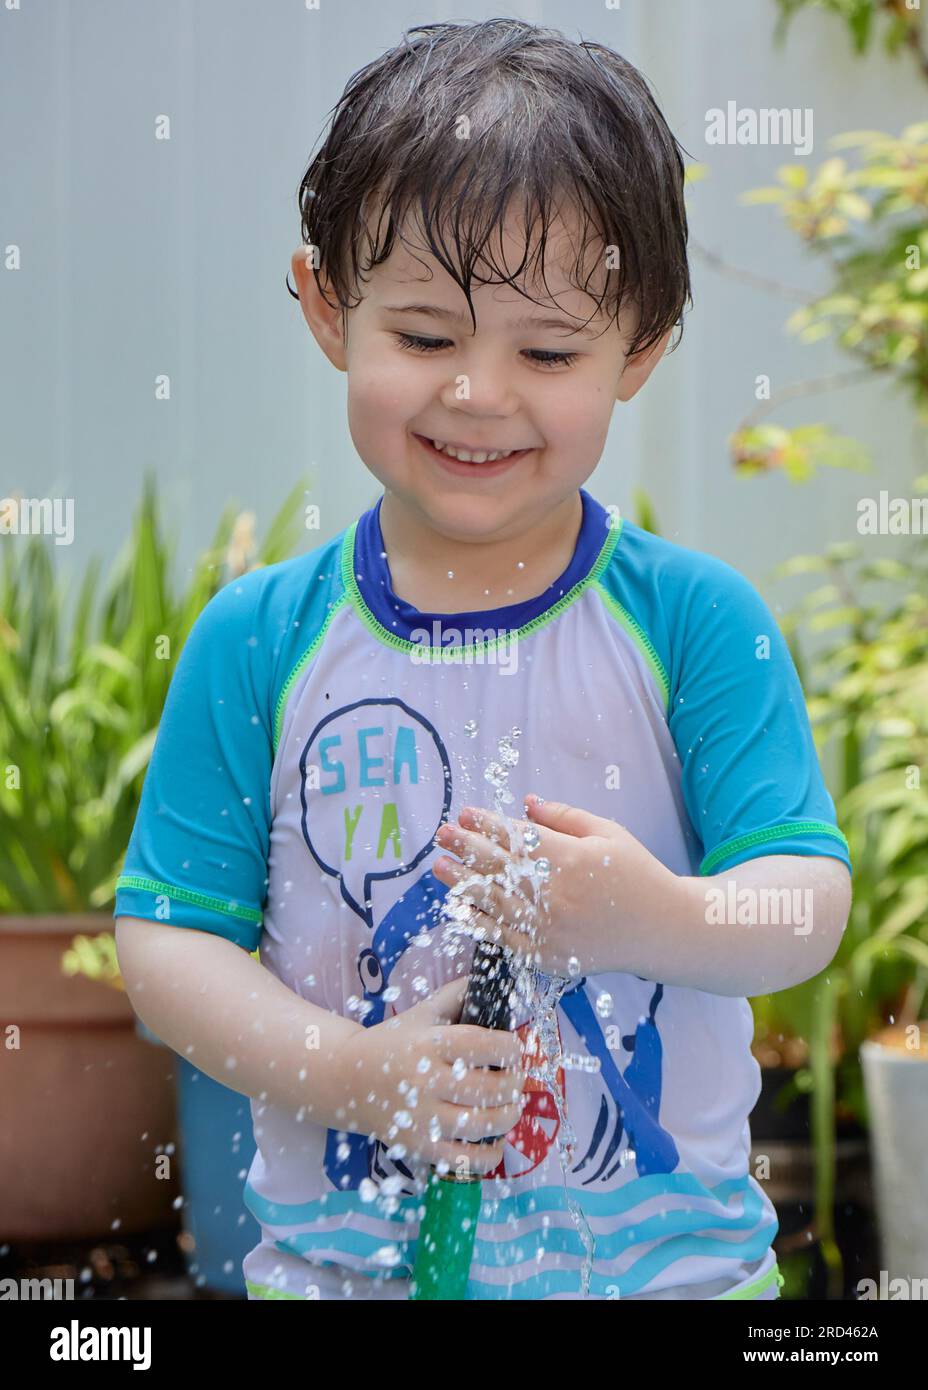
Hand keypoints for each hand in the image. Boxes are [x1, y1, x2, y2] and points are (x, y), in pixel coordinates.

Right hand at [334, 976, 526, 1175]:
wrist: (345, 1078)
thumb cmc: (392, 1041)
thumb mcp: (422, 1011)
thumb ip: (457, 994)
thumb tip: (492, 982)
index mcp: (429, 1043)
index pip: (485, 1045)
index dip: (511, 1048)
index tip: (514, 1048)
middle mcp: (425, 1081)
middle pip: (490, 1088)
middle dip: (514, 1083)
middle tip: (515, 1078)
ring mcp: (421, 1118)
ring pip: (483, 1125)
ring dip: (509, 1116)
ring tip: (510, 1106)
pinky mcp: (418, 1147)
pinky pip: (464, 1160)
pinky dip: (489, 1155)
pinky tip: (494, 1141)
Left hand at [432, 794, 675, 977]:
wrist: (661, 929)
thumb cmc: (636, 875)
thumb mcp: (607, 833)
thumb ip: (564, 817)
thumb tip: (526, 803)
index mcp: (569, 859)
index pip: (515, 838)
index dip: (487, 824)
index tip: (466, 814)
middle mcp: (554, 894)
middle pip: (497, 867)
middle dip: (465, 847)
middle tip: (442, 833)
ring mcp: (548, 928)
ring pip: (493, 901)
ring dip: (462, 881)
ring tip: (440, 865)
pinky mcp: (546, 955)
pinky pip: (502, 938)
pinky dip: (479, 921)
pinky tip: (460, 907)